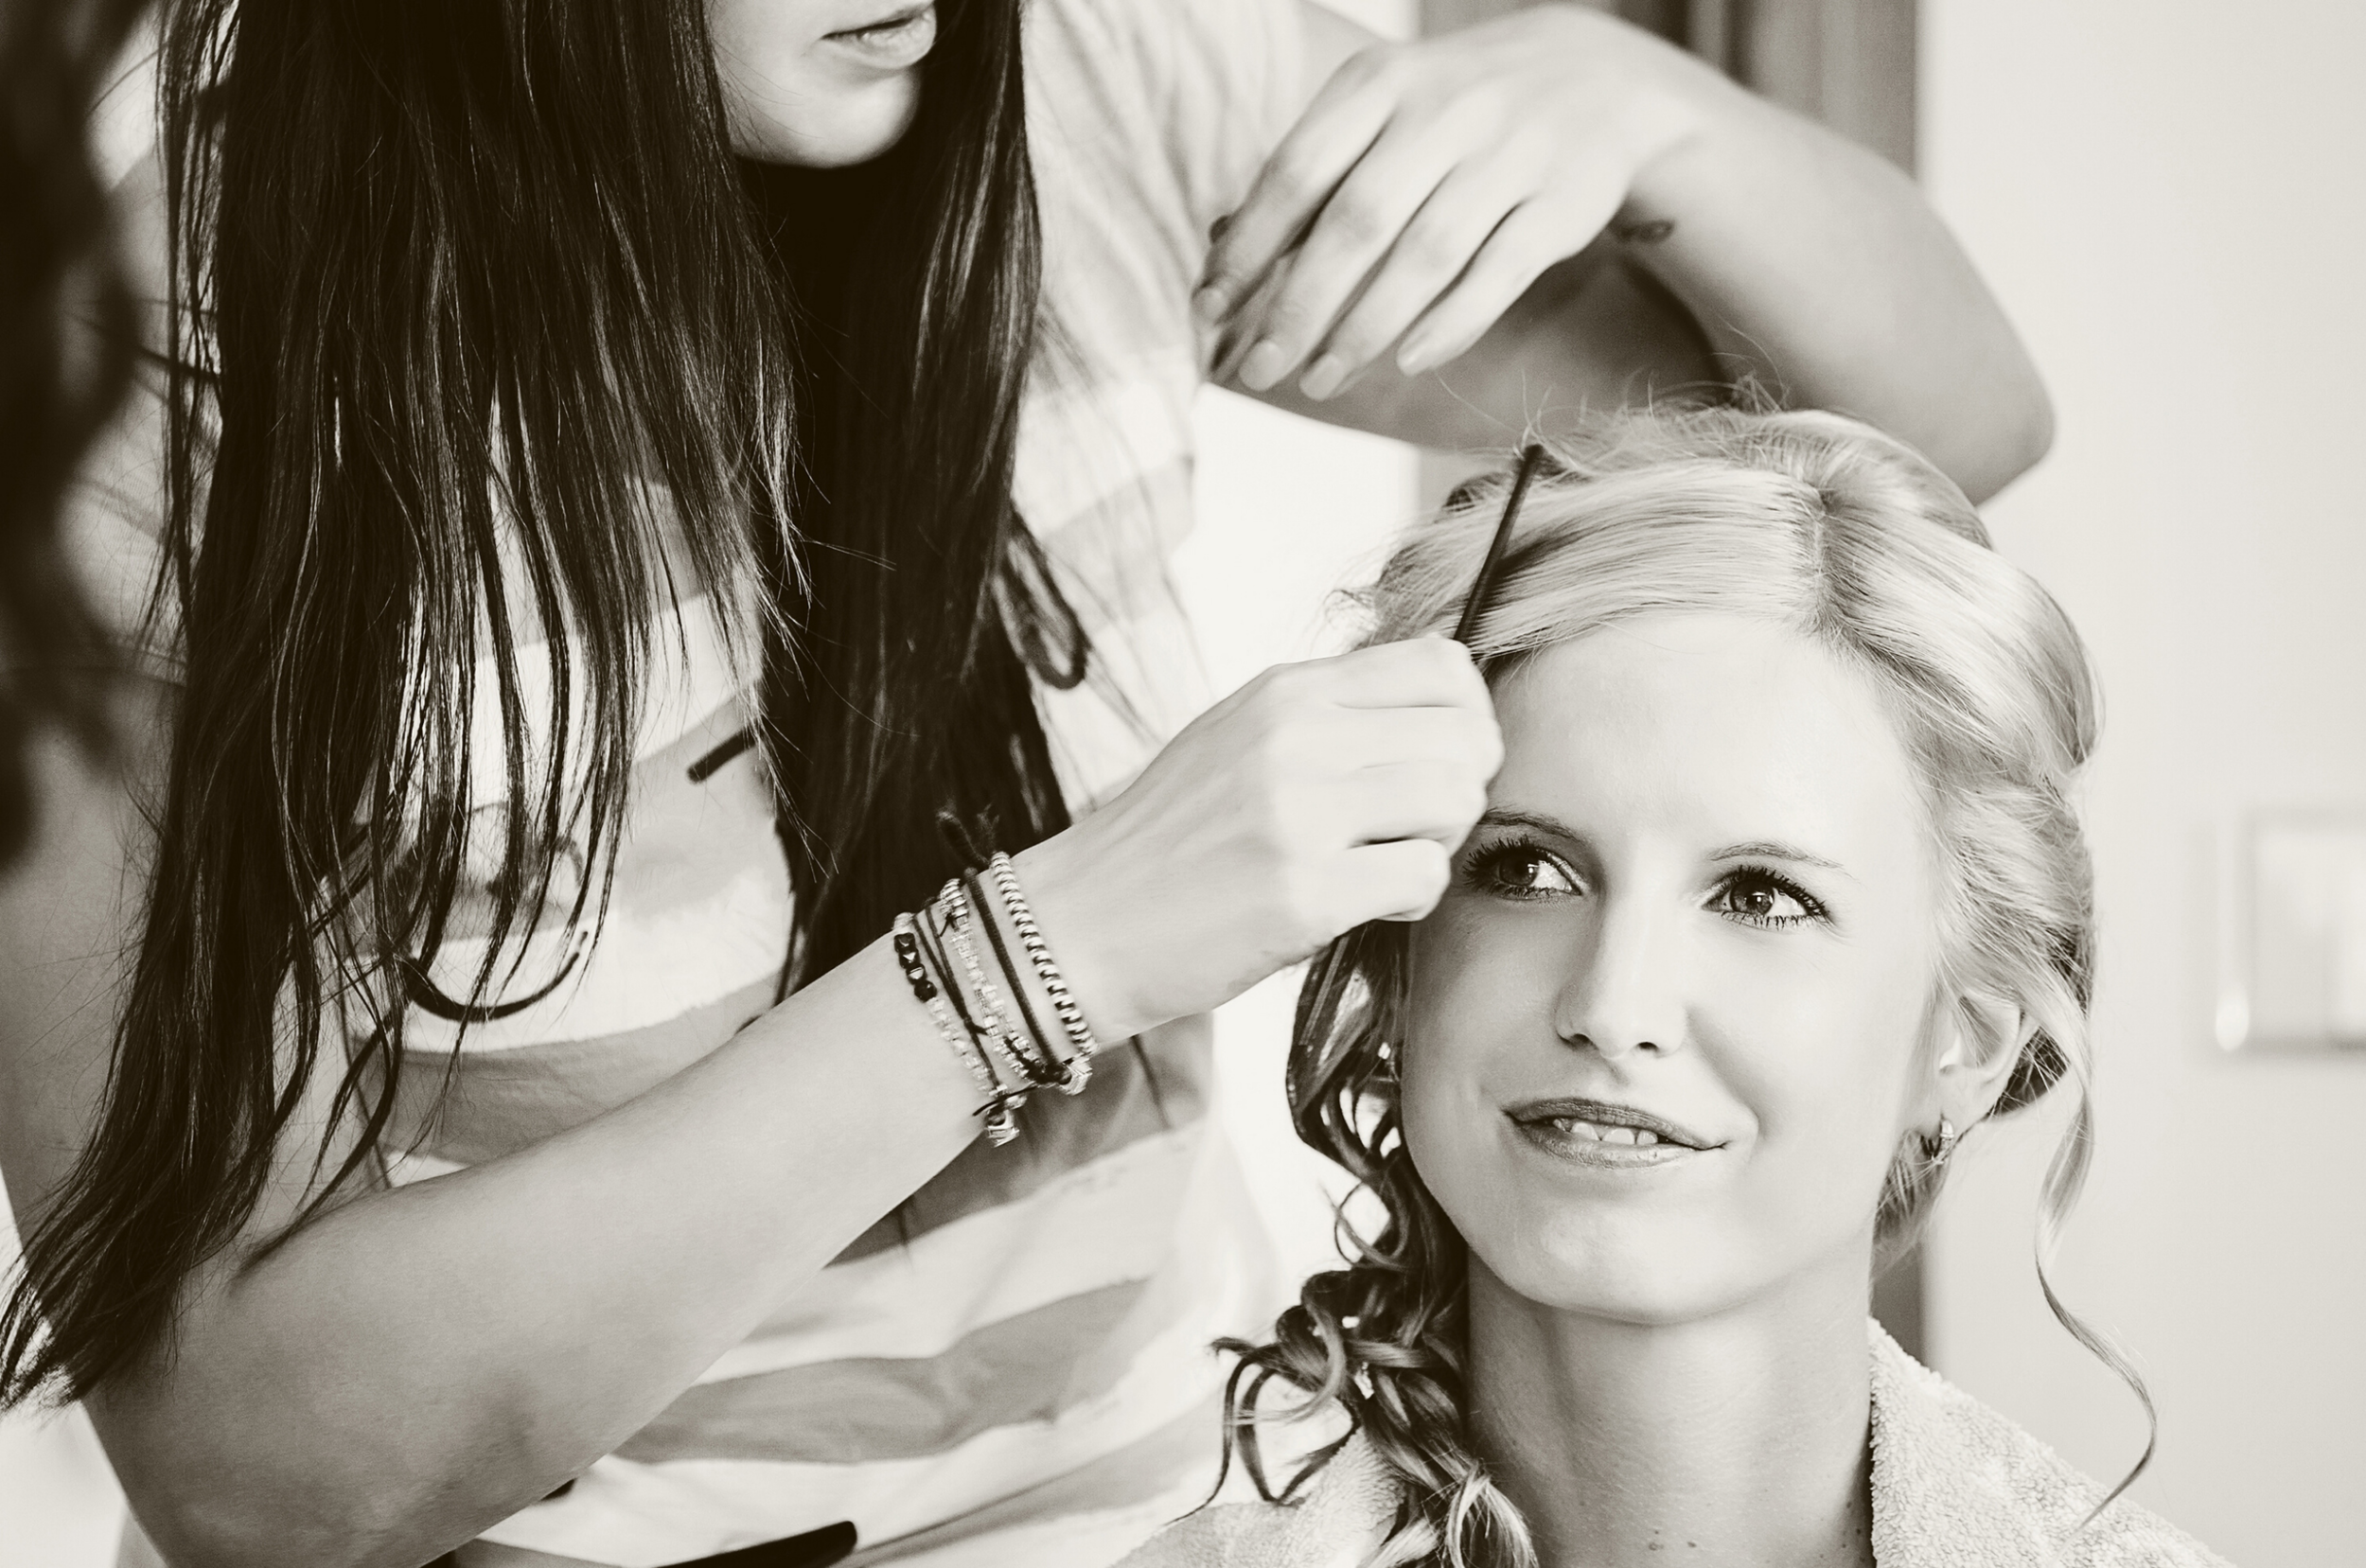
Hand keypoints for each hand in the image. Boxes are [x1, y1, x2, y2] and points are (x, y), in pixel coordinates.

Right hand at [1014, 638, 1501, 1041]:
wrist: (1077, 925)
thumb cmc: (1166, 845)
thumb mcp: (1239, 740)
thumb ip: (1330, 718)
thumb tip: (1441, 718)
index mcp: (1286, 692)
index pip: (1443, 666)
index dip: (1466, 721)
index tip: (1435, 766)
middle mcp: (1296, 736)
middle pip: (1466, 735)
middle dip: (1460, 790)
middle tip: (1413, 830)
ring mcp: (1298, 812)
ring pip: (1456, 798)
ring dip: (1439, 844)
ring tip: (1387, 867)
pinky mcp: (1302, 891)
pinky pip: (1424, 876)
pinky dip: (1411, 901)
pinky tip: (1365, 907)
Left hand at [1198, 5, 1721, 401]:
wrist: (1600, 76)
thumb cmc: (1455, 114)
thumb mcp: (1382, 113)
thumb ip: (1313, 178)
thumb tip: (1223, 261)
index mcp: (1381, 84)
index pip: (1299, 171)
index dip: (1249, 246)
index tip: (1209, 308)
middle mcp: (1446, 111)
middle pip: (1357, 223)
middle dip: (1299, 307)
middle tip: (1260, 367)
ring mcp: (1511, 154)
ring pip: (1425, 256)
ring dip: (1364, 328)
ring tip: (1321, 377)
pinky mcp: (1564, 202)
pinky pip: (1498, 274)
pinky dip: (1450, 323)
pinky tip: (1406, 360)